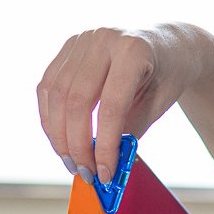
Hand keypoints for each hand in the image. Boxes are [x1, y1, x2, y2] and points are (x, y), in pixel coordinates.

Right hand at [36, 24, 209, 184]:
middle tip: (84, 172)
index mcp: (133, 51)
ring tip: (71, 161)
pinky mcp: (67, 47)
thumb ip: (131, 131)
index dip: (104, 146)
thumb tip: (103, 165)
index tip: (104, 174)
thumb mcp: (158, 105)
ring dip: (58, 136)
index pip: (111, 107)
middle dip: (76, 145)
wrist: (166, 43)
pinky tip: (61, 139)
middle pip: (76, 101)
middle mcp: (104, 39)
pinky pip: (48, 87)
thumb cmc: (165, 75)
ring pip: (55, 95)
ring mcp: (82, 39)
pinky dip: (50, 118)